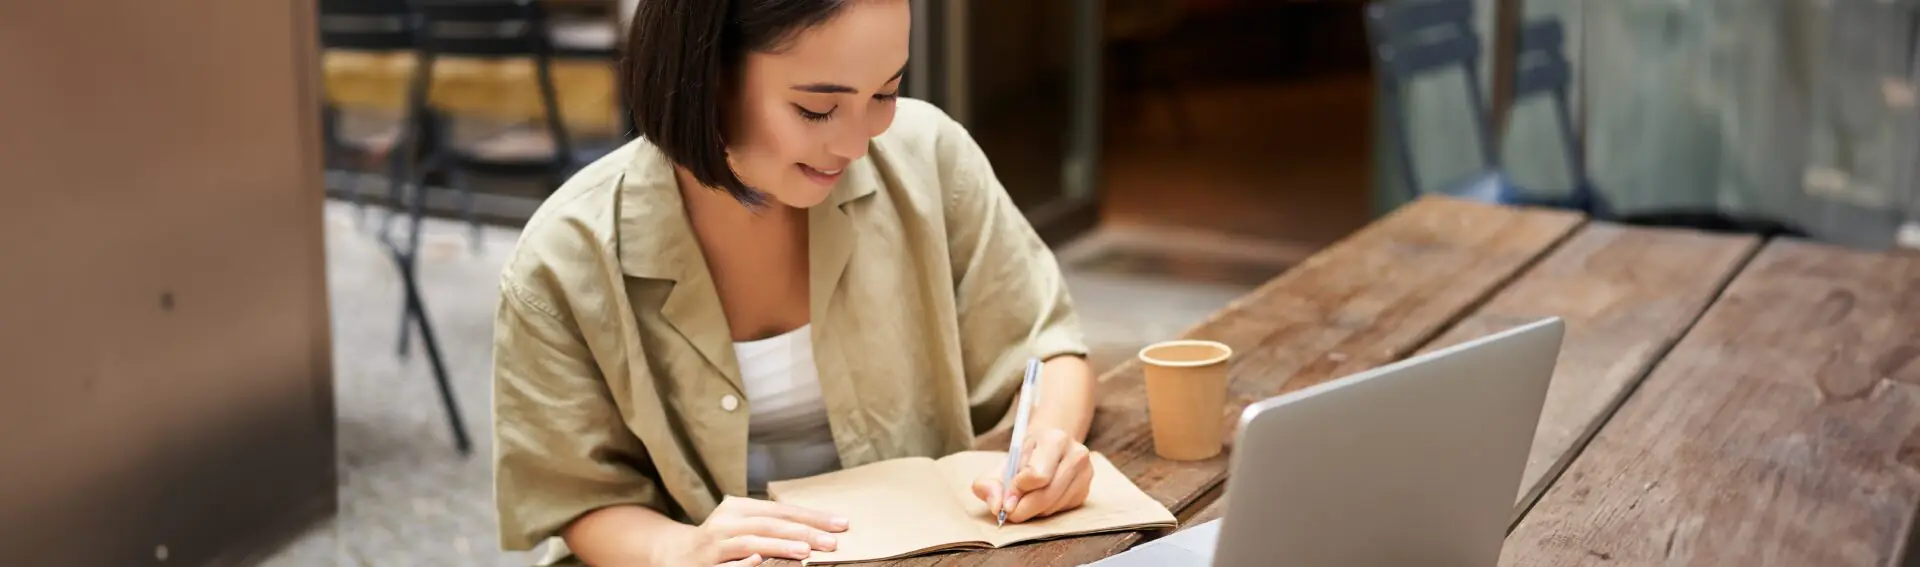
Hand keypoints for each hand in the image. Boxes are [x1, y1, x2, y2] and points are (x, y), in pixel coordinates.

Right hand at [652, 495, 847, 565]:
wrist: (675, 554)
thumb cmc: (721, 542)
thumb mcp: (743, 526)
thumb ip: (771, 525)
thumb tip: (816, 530)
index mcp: (739, 507)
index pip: (782, 510)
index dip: (812, 516)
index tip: (841, 524)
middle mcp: (727, 521)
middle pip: (770, 524)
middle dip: (803, 531)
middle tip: (831, 541)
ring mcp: (715, 543)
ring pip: (751, 542)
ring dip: (779, 546)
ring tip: (805, 551)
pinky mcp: (706, 563)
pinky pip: (728, 564)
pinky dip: (743, 563)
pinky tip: (759, 560)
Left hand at [970, 427, 1093, 523]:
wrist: (1050, 446)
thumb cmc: (1024, 456)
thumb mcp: (1002, 463)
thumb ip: (989, 483)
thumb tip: (996, 506)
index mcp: (1055, 439)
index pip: (1037, 475)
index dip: (1017, 491)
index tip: (1006, 496)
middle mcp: (1076, 454)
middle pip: (1046, 495)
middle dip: (1023, 508)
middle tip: (1009, 510)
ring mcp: (1086, 473)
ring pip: (1053, 506)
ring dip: (1033, 511)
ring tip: (1024, 498)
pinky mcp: (1086, 490)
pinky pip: (1061, 511)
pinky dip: (1045, 511)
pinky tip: (1039, 499)